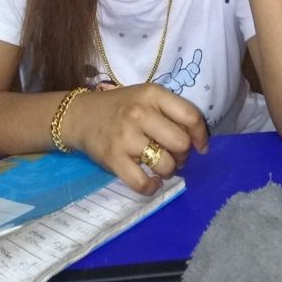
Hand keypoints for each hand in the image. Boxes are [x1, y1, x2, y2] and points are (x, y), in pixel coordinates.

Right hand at [64, 83, 208, 194]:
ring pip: (165, 164)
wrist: (80, 115)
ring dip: (168, 171)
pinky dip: (151, 187)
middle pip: (181, 143)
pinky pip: (142, 182)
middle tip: (174, 155)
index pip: (190, 116)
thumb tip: (197, 141)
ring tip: (160, 166)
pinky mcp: (113, 158)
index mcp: (152, 94)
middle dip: (183, 155)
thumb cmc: (120, 107)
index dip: (200, 135)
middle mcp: (140, 113)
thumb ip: (170, 112)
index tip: (200, 146)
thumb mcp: (146, 98)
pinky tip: (151, 182)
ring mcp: (126, 136)